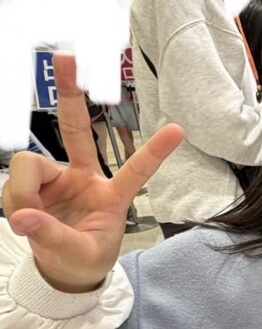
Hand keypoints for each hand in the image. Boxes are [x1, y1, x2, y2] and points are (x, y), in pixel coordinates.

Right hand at [2, 54, 182, 292]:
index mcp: (111, 196)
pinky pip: (15, 182)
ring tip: (26, 219)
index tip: (178, 130)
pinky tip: (20, 216)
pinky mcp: (35, 185)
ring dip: (22, 191)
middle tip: (66, 57)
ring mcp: (57, 179)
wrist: (64, 271)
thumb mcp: (78, 255)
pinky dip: (13, 199)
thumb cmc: (84, 260)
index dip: (154, 151)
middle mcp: (84, 178)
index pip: (135, 170)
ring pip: (30, 166)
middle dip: (69, 93)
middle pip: (76, 129)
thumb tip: (24, 216)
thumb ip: (53, 237)